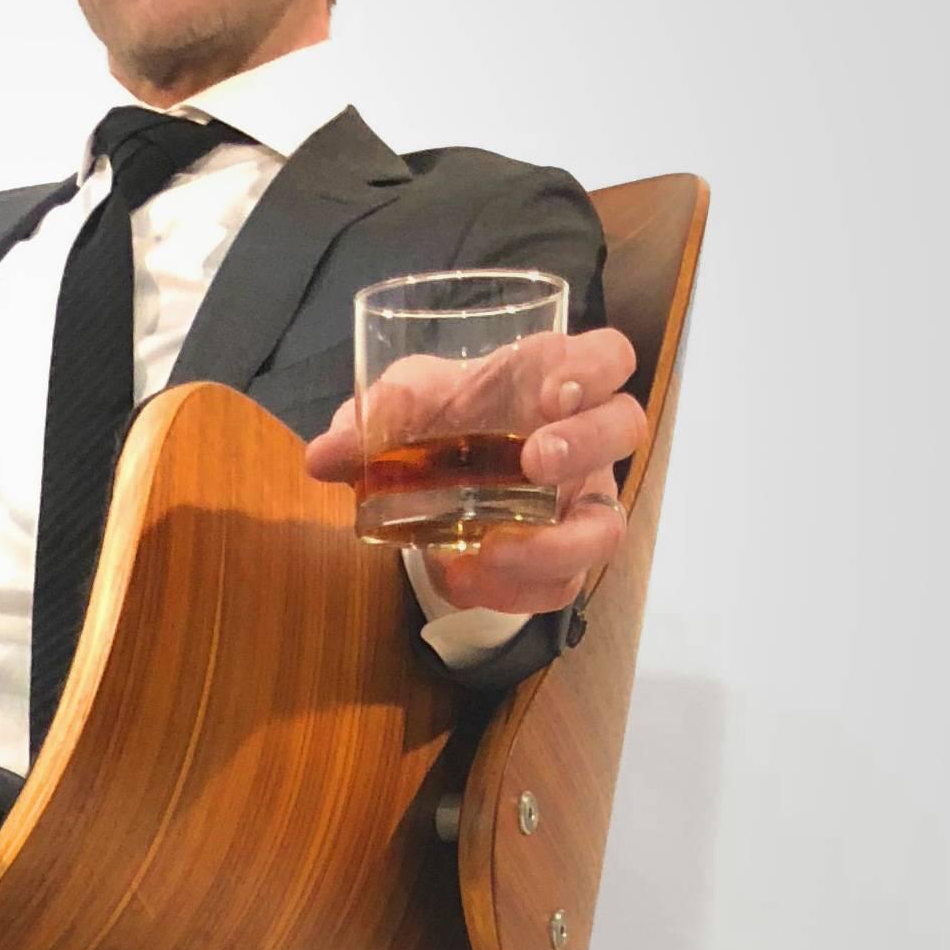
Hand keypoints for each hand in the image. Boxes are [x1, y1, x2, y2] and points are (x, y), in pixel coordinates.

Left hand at [304, 324, 643, 616]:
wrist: (435, 475)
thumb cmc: (441, 416)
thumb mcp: (404, 403)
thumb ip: (372, 417)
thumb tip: (324, 455)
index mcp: (555, 379)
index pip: (611, 357)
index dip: (596, 369)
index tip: (553, 390)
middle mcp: (583, 439)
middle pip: (625, 430)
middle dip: (586, 445)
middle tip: (533, 462)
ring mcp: (577, 503)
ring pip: (605, 526)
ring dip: (557, 544)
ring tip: (493, 549)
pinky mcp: (557, 559)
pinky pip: (560, 586)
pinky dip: (514, 591)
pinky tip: (464, 580)